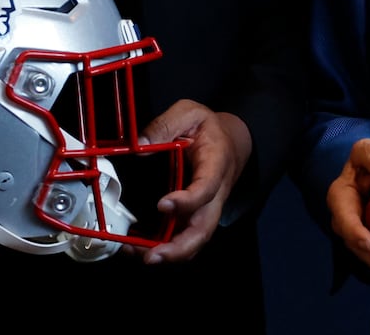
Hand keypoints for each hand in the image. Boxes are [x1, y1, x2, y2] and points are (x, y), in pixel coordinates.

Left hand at [135, 100, 250, 263]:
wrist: (230, 141)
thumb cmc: (209, 129)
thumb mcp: (189, 112)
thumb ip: (165, 125)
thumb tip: (140, 145)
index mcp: (216, 164)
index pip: (207, 188)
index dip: (187, 201)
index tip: (162, 204)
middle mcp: (215, 194)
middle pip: (204, 230)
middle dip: (179, 248)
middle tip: (152, 255)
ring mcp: (206, 209)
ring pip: (195, 241)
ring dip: (169, 254)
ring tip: (139, 255)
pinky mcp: (196, 216)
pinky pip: (185, 239)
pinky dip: (166, 250)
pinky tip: (141, 249)